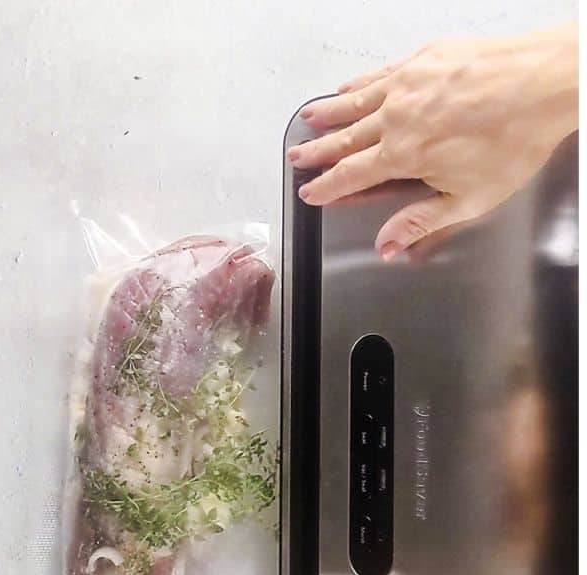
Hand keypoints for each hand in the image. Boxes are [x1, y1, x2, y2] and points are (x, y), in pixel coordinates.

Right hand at [289, 24, 577, 259]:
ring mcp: (407, 84)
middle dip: (316, 151)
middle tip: (296, 157)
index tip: (309, 192)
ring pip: (354, 102)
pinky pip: (379, 74)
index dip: (325, 187)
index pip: (350, 175)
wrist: (546, 81)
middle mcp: (395, 118)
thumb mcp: (471, 198)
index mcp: (402, 155)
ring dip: (328, 114)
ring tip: (308, 119)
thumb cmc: (517, 136)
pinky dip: (358, 83)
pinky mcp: (423, 59)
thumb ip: (421, 221)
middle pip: (344, 138)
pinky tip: (346, 86)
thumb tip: (387, 246)